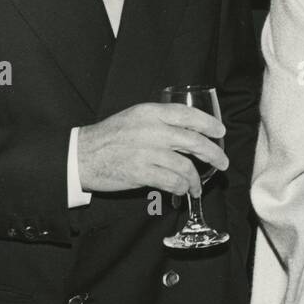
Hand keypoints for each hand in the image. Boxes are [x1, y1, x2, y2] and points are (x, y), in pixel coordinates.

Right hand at [77, 103, 227, 197]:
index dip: (208, 123)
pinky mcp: (141, 173)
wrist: (81, 155)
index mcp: (150, 113)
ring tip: (198, 186)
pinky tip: (183, 190)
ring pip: (186, 166)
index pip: (188, 115)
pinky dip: (182, 188)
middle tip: (222, 162)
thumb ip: (159, 120)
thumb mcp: (134, 117)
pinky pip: (172, 182)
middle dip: (214, 154)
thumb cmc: (109, 136)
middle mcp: (151, 130)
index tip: (220, 132)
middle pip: (194, 141)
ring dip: (197, 179)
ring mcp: (147, 152)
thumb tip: (188, 130)